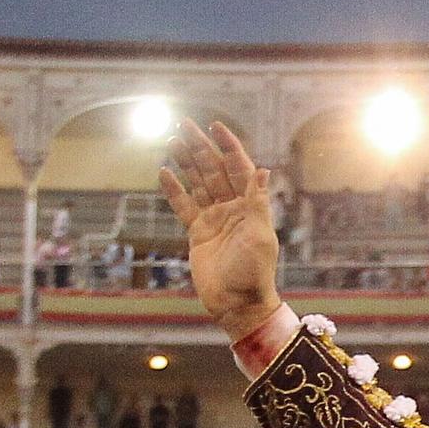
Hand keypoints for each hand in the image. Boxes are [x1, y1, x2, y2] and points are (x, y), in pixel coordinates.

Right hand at [160, 120, 283, 343]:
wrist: (237, 303)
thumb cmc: (254, 272)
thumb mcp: (260, 235)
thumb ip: (258, 202)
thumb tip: (264, 170)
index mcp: (250, 206)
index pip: (239, 168)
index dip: (229, 146)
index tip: (216, 126)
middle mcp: (232, 208)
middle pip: (214, 171)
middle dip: (201, 147)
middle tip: (184, 124)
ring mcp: (214, 219)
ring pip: (198, 184)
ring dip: (187, 162)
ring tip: (173, 140)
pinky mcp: (197, 233)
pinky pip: (183, 206)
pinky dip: (174, 190)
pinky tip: (164, 172)